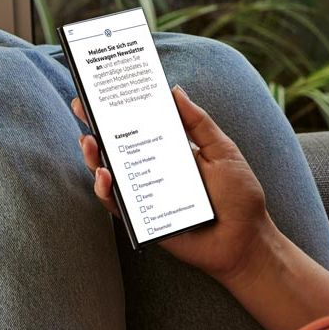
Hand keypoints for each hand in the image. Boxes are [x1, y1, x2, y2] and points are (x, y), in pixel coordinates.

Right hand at [71, 85, 272, 280]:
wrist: (247, 238)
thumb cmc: (239, 195)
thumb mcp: (222, 150)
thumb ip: (198, 123)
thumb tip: (174, 90)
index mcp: (172, 151)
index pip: (141, 126)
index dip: (120, 110)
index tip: (102, 90)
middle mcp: (155, 171)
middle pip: (118, 149)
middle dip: (96, 128)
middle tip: (82, 107)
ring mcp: (147, 196)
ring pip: (111, 176)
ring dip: (95, 159)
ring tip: (89, 141)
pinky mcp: (144, 220)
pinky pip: (118, 206)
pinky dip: (107, 191)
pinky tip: (105, 177)